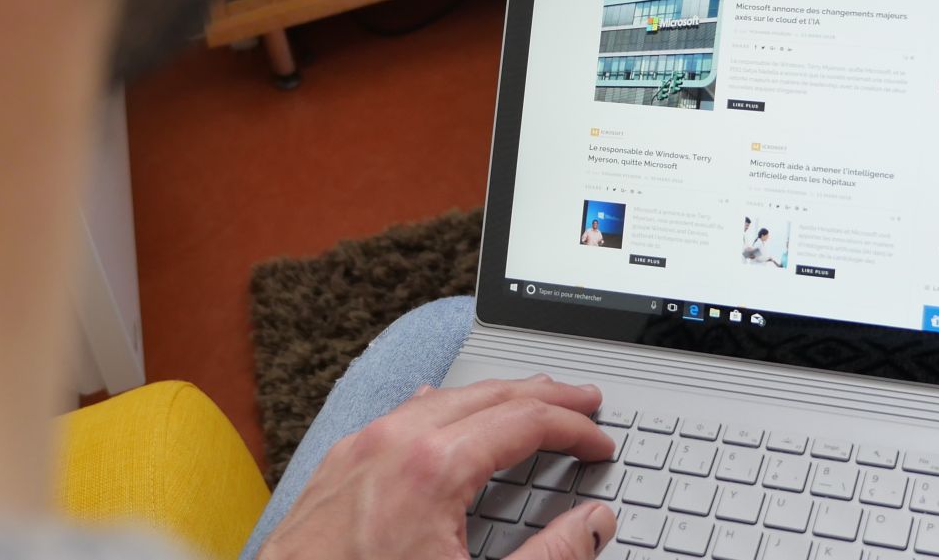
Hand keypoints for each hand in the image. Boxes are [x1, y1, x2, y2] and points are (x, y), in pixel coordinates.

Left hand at [260, 375, 618, 559]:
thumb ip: (548, 557)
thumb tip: (594, 524)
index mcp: (433, 468)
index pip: (525, 421)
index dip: (574, 427)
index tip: (601, 442)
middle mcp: (393, 443)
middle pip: (488, 395)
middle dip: (543, 395)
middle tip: (583, 400)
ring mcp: (360, 449)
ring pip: (443, 399)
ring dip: (495, 398)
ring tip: (529, 404)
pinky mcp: (337, 466)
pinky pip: (400, 415)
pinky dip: (444, 408)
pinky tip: (448, 414)